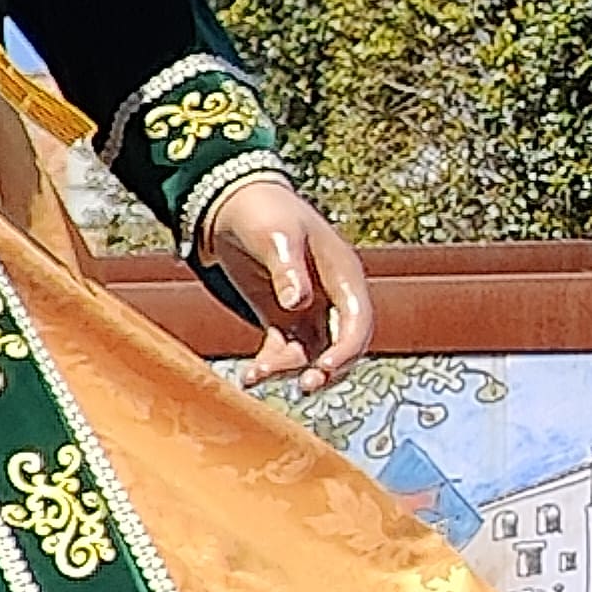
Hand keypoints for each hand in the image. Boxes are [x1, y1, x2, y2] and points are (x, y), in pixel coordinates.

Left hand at [189, 172, 371, 391]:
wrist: (233, 205)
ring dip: (292, 370)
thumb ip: (289, 269)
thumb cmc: (263, 213)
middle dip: (328, 369)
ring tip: (257, 375)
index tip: (325, 368)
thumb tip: (297, 303)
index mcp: (344, 276)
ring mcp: (309, 311)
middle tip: (305, 385)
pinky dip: (271, 366)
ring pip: (313, 354)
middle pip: (344, 346)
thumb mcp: (276, 236)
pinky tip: (249, 377)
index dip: (347, 349)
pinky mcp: (283, 319)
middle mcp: (333, 298)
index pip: (358, 321)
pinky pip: (284, 351)